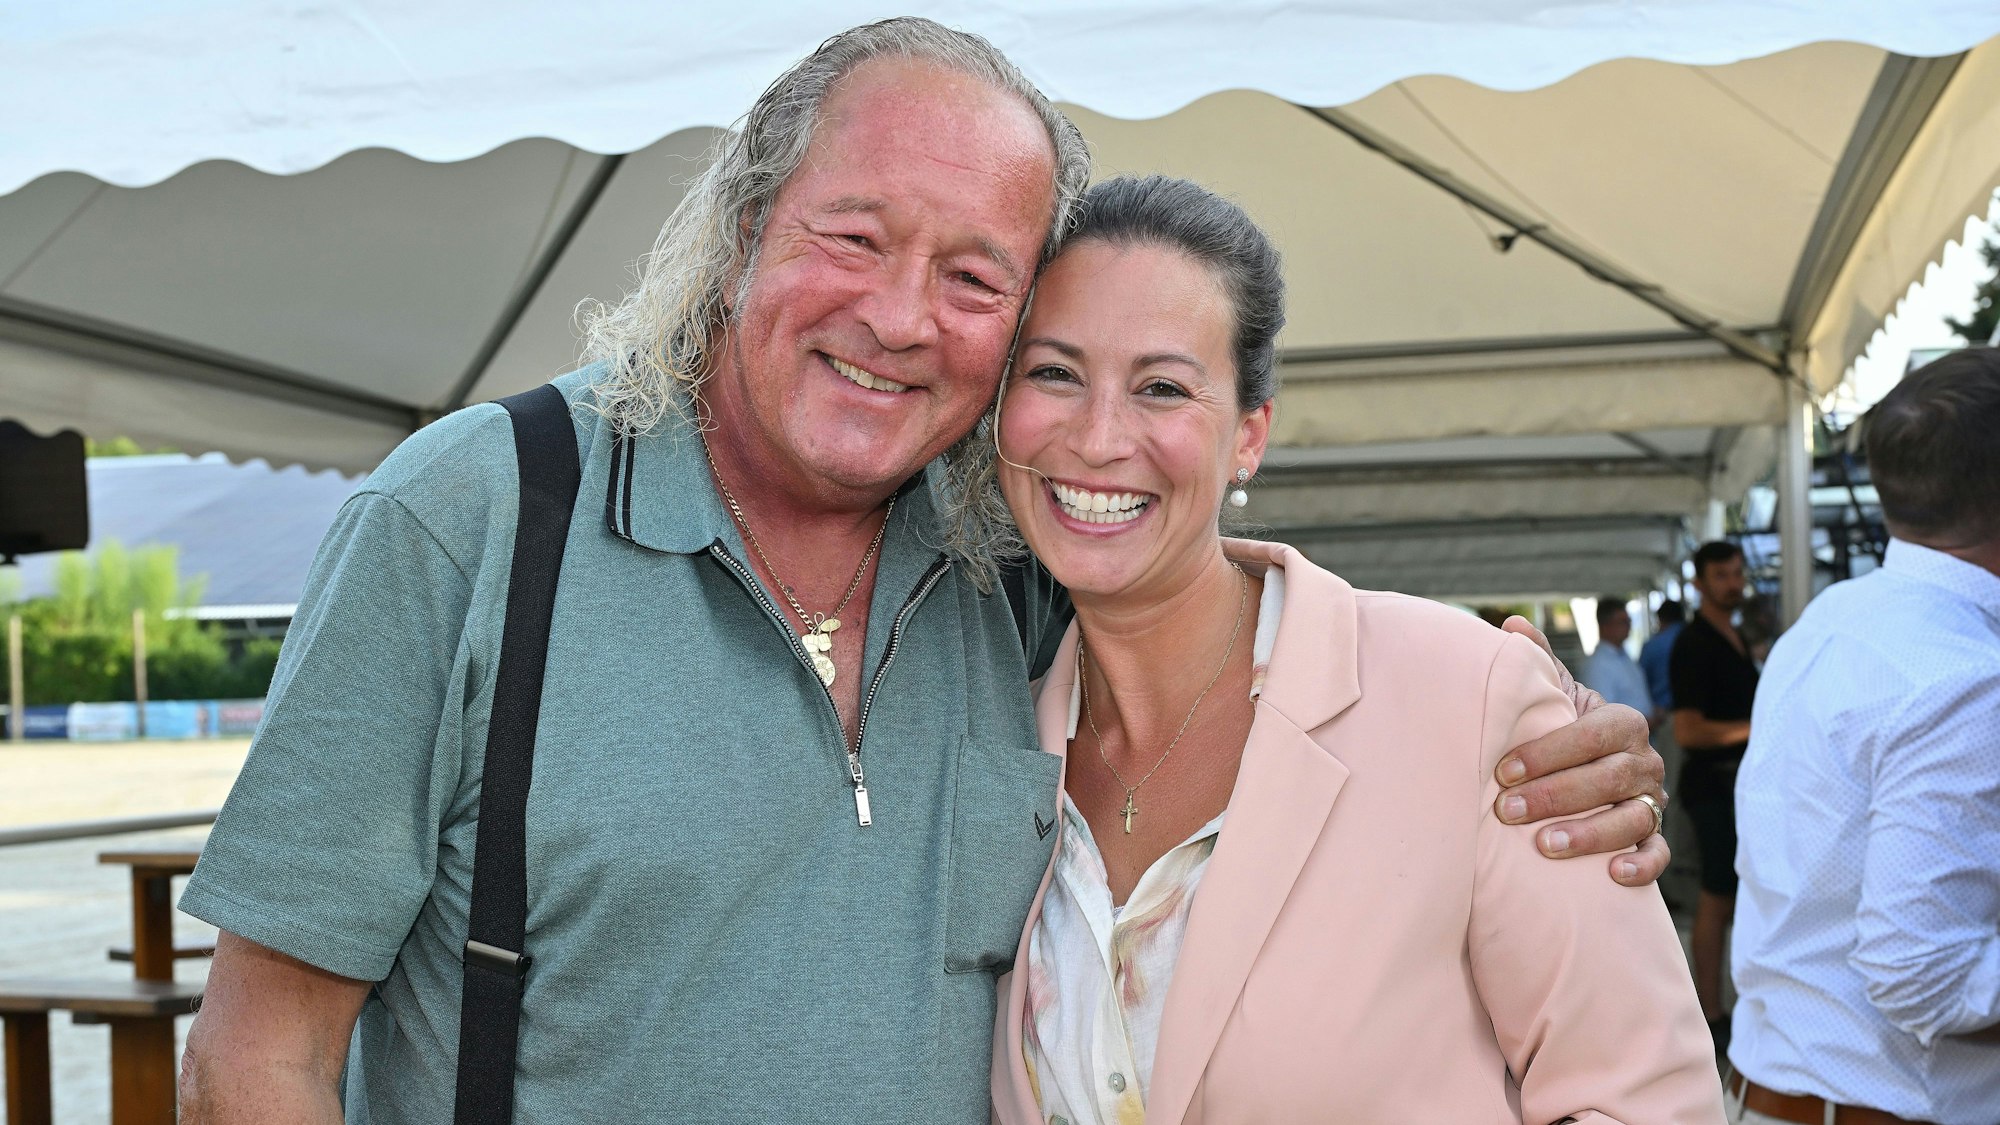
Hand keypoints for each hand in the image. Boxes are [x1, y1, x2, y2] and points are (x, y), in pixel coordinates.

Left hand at [1495, 616, 1669, 886]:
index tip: (1503, 770)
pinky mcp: (1656, 838)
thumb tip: (1510, 624)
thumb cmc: (1563, 732)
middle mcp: (1645, 762)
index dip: (1549, 753)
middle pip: (1608, 779)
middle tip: (1507, 811)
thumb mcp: (1553, 697)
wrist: (1590, 769)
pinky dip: (1641, 867)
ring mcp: (1653, 801)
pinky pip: (1659, 855)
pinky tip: (1612, 875)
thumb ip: (1536, 663)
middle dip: (1555, 796)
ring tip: (1545, 846)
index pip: (1592, 735)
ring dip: (1590, 834)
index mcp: (1623, 723)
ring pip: (1633, 820)